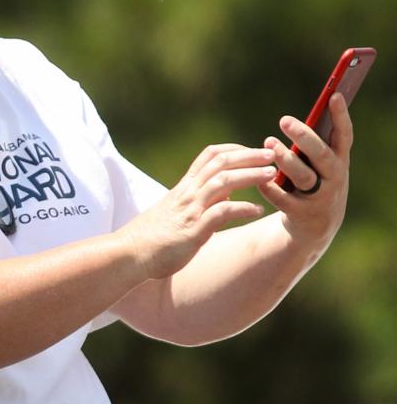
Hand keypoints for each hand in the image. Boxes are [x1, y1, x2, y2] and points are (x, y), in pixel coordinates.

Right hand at [120, 143, 274, 278]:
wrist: (130, 253)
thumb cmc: (154, 236)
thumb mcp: (179, 211)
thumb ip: (203, 200)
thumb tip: (227, 193)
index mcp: (184, 187)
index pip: (210, 155)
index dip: (234, 149)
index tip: (254, 150)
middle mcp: (188, 193)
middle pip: (220, 162)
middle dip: (249, 156)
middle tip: (272, 154)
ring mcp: (190, 210)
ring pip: (223, 181)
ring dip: (250, 175)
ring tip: (272, 174)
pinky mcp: (193, 230)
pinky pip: (222, 213)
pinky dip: (243, 208)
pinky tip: (258, 211)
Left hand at [259, 92, 351, 247]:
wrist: (316, 226)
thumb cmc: (315, 181)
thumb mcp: (320, 163)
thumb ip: (313, 143)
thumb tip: (294, 117)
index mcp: (339, 160)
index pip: (343, 135)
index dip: (341, 116)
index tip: (334, 95)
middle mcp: (334, 177)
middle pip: (321, 155)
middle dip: (304, 137)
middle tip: (284, 120)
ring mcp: (319, 196)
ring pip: (303, 176)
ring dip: (285, 160)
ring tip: (269, 143)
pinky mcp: (301, 214)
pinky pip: (283, 199)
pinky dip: (270, 187)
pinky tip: (258, 177)